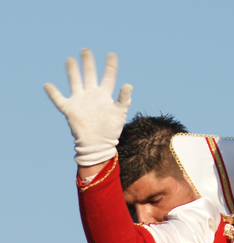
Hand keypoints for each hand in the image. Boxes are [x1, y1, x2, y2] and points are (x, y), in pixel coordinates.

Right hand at [44, 49, 132, 166]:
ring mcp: (80, 101)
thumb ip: (124, 99)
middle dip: (88, 63)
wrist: (98, 144)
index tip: (112, 54)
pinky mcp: (70, 109)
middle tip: (86, 50)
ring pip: (75, 82)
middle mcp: (92, 95)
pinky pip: (59, 99)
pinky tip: (47, 85)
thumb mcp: (120, 113)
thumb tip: (128, 85)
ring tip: (70, 59)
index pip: (108, 77)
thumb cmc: (111, 130)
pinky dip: (53, 93)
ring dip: (72, 71)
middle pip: (89, 75)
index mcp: (105, 95)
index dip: (110, 66)